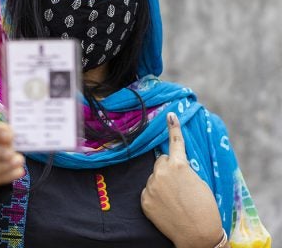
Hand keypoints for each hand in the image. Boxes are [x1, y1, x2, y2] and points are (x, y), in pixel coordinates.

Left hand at [141, 113, 223, 247]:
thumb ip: (184, 170)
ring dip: (162, 183)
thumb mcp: (199, 182)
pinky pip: (148, 191)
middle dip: (169, 169)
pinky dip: (155, 196)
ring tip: (175, 199)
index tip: (170, 114)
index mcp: (178, 165)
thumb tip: (174, 165)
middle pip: (162, 162)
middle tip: (181, 185)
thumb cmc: (204, 208)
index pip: (175, 143)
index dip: (173, 128)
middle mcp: (161, 172)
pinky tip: (166, 206)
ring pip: (154, 177)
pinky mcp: (144, 199)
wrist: (197, 234)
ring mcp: (150, 186)